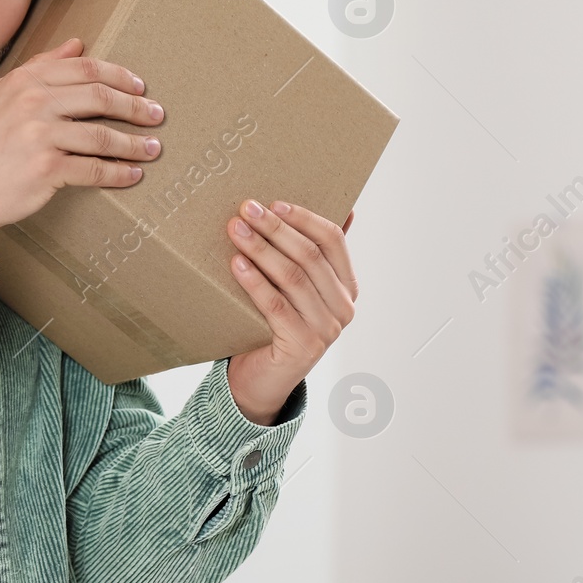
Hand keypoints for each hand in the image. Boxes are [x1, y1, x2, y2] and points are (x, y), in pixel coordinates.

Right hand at [0, 38, 164, 248]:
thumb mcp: (3, 94)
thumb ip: (41, 66)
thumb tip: (77, 44)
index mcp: (26, 81)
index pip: (86, 69)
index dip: (120, 76)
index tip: (140, 88)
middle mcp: (33, 103)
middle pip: (101, 97)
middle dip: (136, 107)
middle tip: (157, 115)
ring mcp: (40, 136)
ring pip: (102, 136)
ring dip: (134, 144)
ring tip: (152, 148)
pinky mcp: (46, 169)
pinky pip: (94, 169)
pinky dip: (119, 173)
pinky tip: (132, 175)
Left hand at [225, 202, 357, 424]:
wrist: (262, 379)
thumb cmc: (276, 325)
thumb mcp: (297, 289)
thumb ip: (315, 256)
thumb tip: (343, 209)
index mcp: (346, 287)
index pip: (332, 241)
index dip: (303, 218)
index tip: (274, 203)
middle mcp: (343, 308)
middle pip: (310, 256)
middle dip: (275, 229)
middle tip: (247, 210)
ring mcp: (326, 329)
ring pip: (293, 277)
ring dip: (261, 249)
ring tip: (236, 230)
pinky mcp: (302, 346)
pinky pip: (276, 305)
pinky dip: (254, 281)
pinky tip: (236, 264)